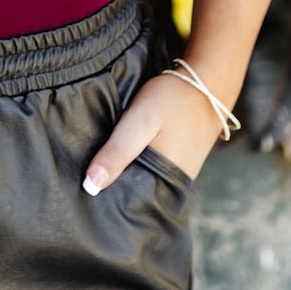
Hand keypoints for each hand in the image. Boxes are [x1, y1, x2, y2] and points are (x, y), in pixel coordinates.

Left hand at [81, 70, 225, 192]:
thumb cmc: (174, 99)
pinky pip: (150, 174)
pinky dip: (134, 168)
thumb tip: (91, 186)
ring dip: (122, 178)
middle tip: (83, 180)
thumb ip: (118, 151)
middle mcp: (171, 187)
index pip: (126, 205)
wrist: (209, 84)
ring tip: (96, 170)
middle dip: (110, 190)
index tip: (81, 192)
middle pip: (133, 197)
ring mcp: (175, 178)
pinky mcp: (177, 166)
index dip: (103, 200)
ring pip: (140, 185)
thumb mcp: (141, 120)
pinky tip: (119, 159)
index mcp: (162, 183)